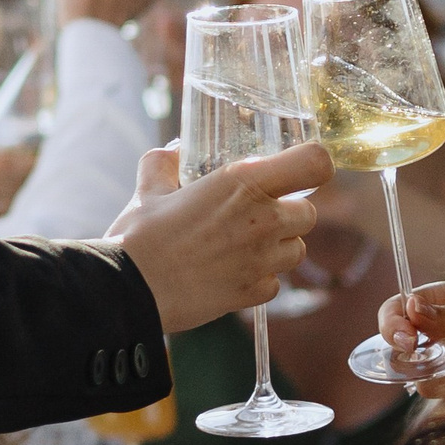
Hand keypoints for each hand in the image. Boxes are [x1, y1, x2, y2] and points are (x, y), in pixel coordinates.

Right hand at [113, 141, 329, 331]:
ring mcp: (262, 259)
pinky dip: (261, 279)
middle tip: (257, 215)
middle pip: (309, 213)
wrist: (129, 290)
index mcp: (243, 182)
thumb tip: (173, 151)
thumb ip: (165, 163)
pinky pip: (275, 283)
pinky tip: (232, 273)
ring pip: (297, 250)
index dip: (313, 165)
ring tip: (242, 246)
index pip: (315, 163)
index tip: (299, 170)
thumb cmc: (139, 236)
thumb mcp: (149, 188)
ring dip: (278, 247)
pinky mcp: (254, 292)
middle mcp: (262, 219)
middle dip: (288, 213)